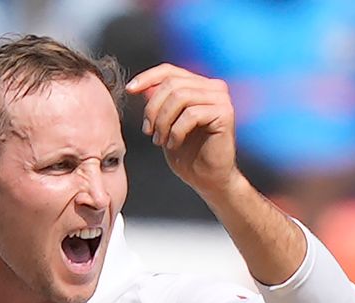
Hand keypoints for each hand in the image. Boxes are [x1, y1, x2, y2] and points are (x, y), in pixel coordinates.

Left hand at [126, 64, 239, 196]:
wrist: (207, 178)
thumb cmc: (186, 153)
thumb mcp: (165, 124)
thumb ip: (158, 103)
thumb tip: (140, 87)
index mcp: (198, 85)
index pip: (169, 71)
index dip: (147, 77)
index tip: (129, 90)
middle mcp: (213, 87)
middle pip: (171, 84)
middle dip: (152, 109)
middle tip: (148, 132)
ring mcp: (221, 99)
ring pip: (180, 97)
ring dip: (162, 121)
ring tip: (159, 140)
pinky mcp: (225, 113)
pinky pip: (191, 115)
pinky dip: (175, 131)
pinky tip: (173, 144)